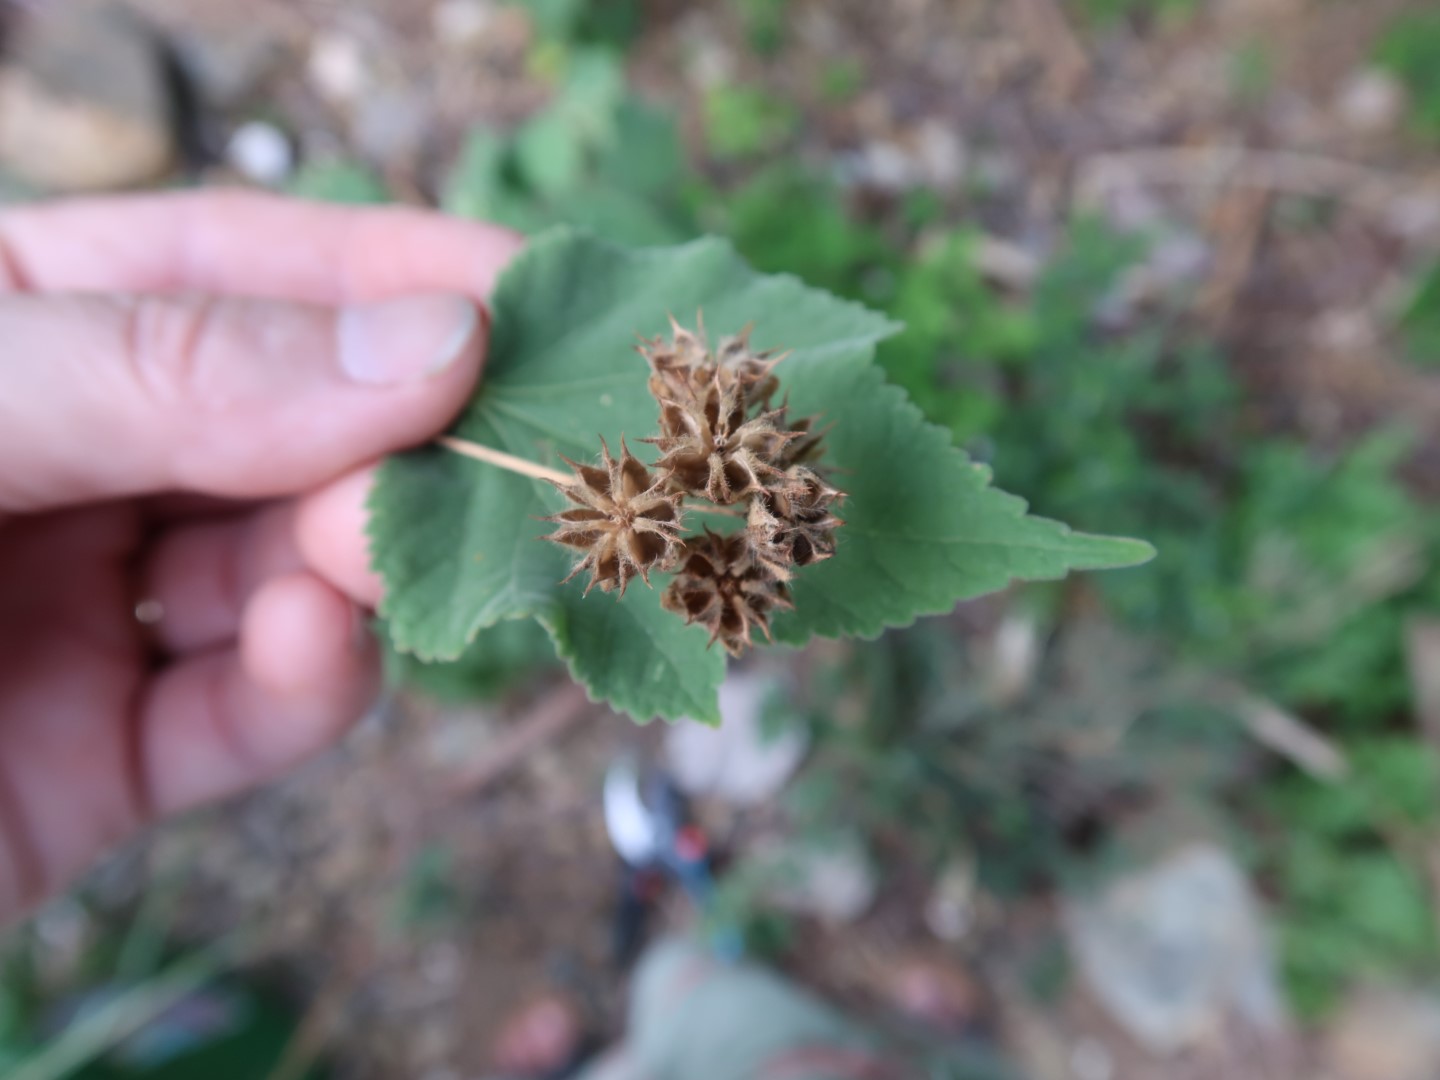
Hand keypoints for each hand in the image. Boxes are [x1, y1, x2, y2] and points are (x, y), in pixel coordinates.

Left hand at [0, 191, 520, 921]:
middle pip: (289, 431)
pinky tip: (307, 656)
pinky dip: (298, 688)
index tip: (536, 297)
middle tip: (525, 454)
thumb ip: (172, 368)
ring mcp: (78, 615)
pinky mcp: (95, 762)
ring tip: (390, 563)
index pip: (237, 272)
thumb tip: (429, 342)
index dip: (393, 276)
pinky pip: (236, 715)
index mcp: (8, 332)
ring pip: (285, 574)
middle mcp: (58, 464)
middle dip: (403, 440)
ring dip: (359, 566)